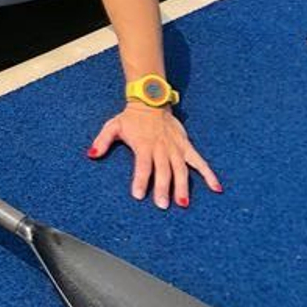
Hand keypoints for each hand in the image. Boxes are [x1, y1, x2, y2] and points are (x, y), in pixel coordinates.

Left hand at [87, 104, 221, 208]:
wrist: (151, 101)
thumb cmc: (130, 118)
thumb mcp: (112, 126)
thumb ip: (102, 141)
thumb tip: (91, 155)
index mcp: (143, 144)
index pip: (142, 165)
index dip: (140, 180)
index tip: (138, 195)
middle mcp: (161, 148)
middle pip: (163, 170)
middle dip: (162, 188)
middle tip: (162, 205)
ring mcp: (176, 148)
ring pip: (181, 169)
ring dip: (183, 186)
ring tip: (183, 203)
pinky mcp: (186, 146)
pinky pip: (199, 161)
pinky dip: (209, 174)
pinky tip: (216, 188)